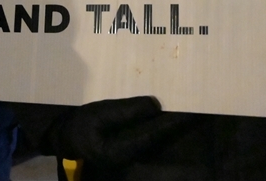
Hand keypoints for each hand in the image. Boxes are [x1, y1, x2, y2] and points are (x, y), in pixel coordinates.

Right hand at [16, 97, 188, 163]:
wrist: (67, 139)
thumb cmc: (80, 126)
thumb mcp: (99, 114)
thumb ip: (127, 111)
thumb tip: (155, 105)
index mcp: (122, 151)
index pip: (154, 134)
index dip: (174, 121)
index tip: (192, 109)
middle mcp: (132, 159)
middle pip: (162, 140)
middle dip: (179, 125)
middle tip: (198, 106)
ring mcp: (134, 157)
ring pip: (159, 140)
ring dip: (172, 125)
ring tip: (189, 106)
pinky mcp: (135, 150)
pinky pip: (152, 138)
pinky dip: (162, 125)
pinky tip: (170, 113)